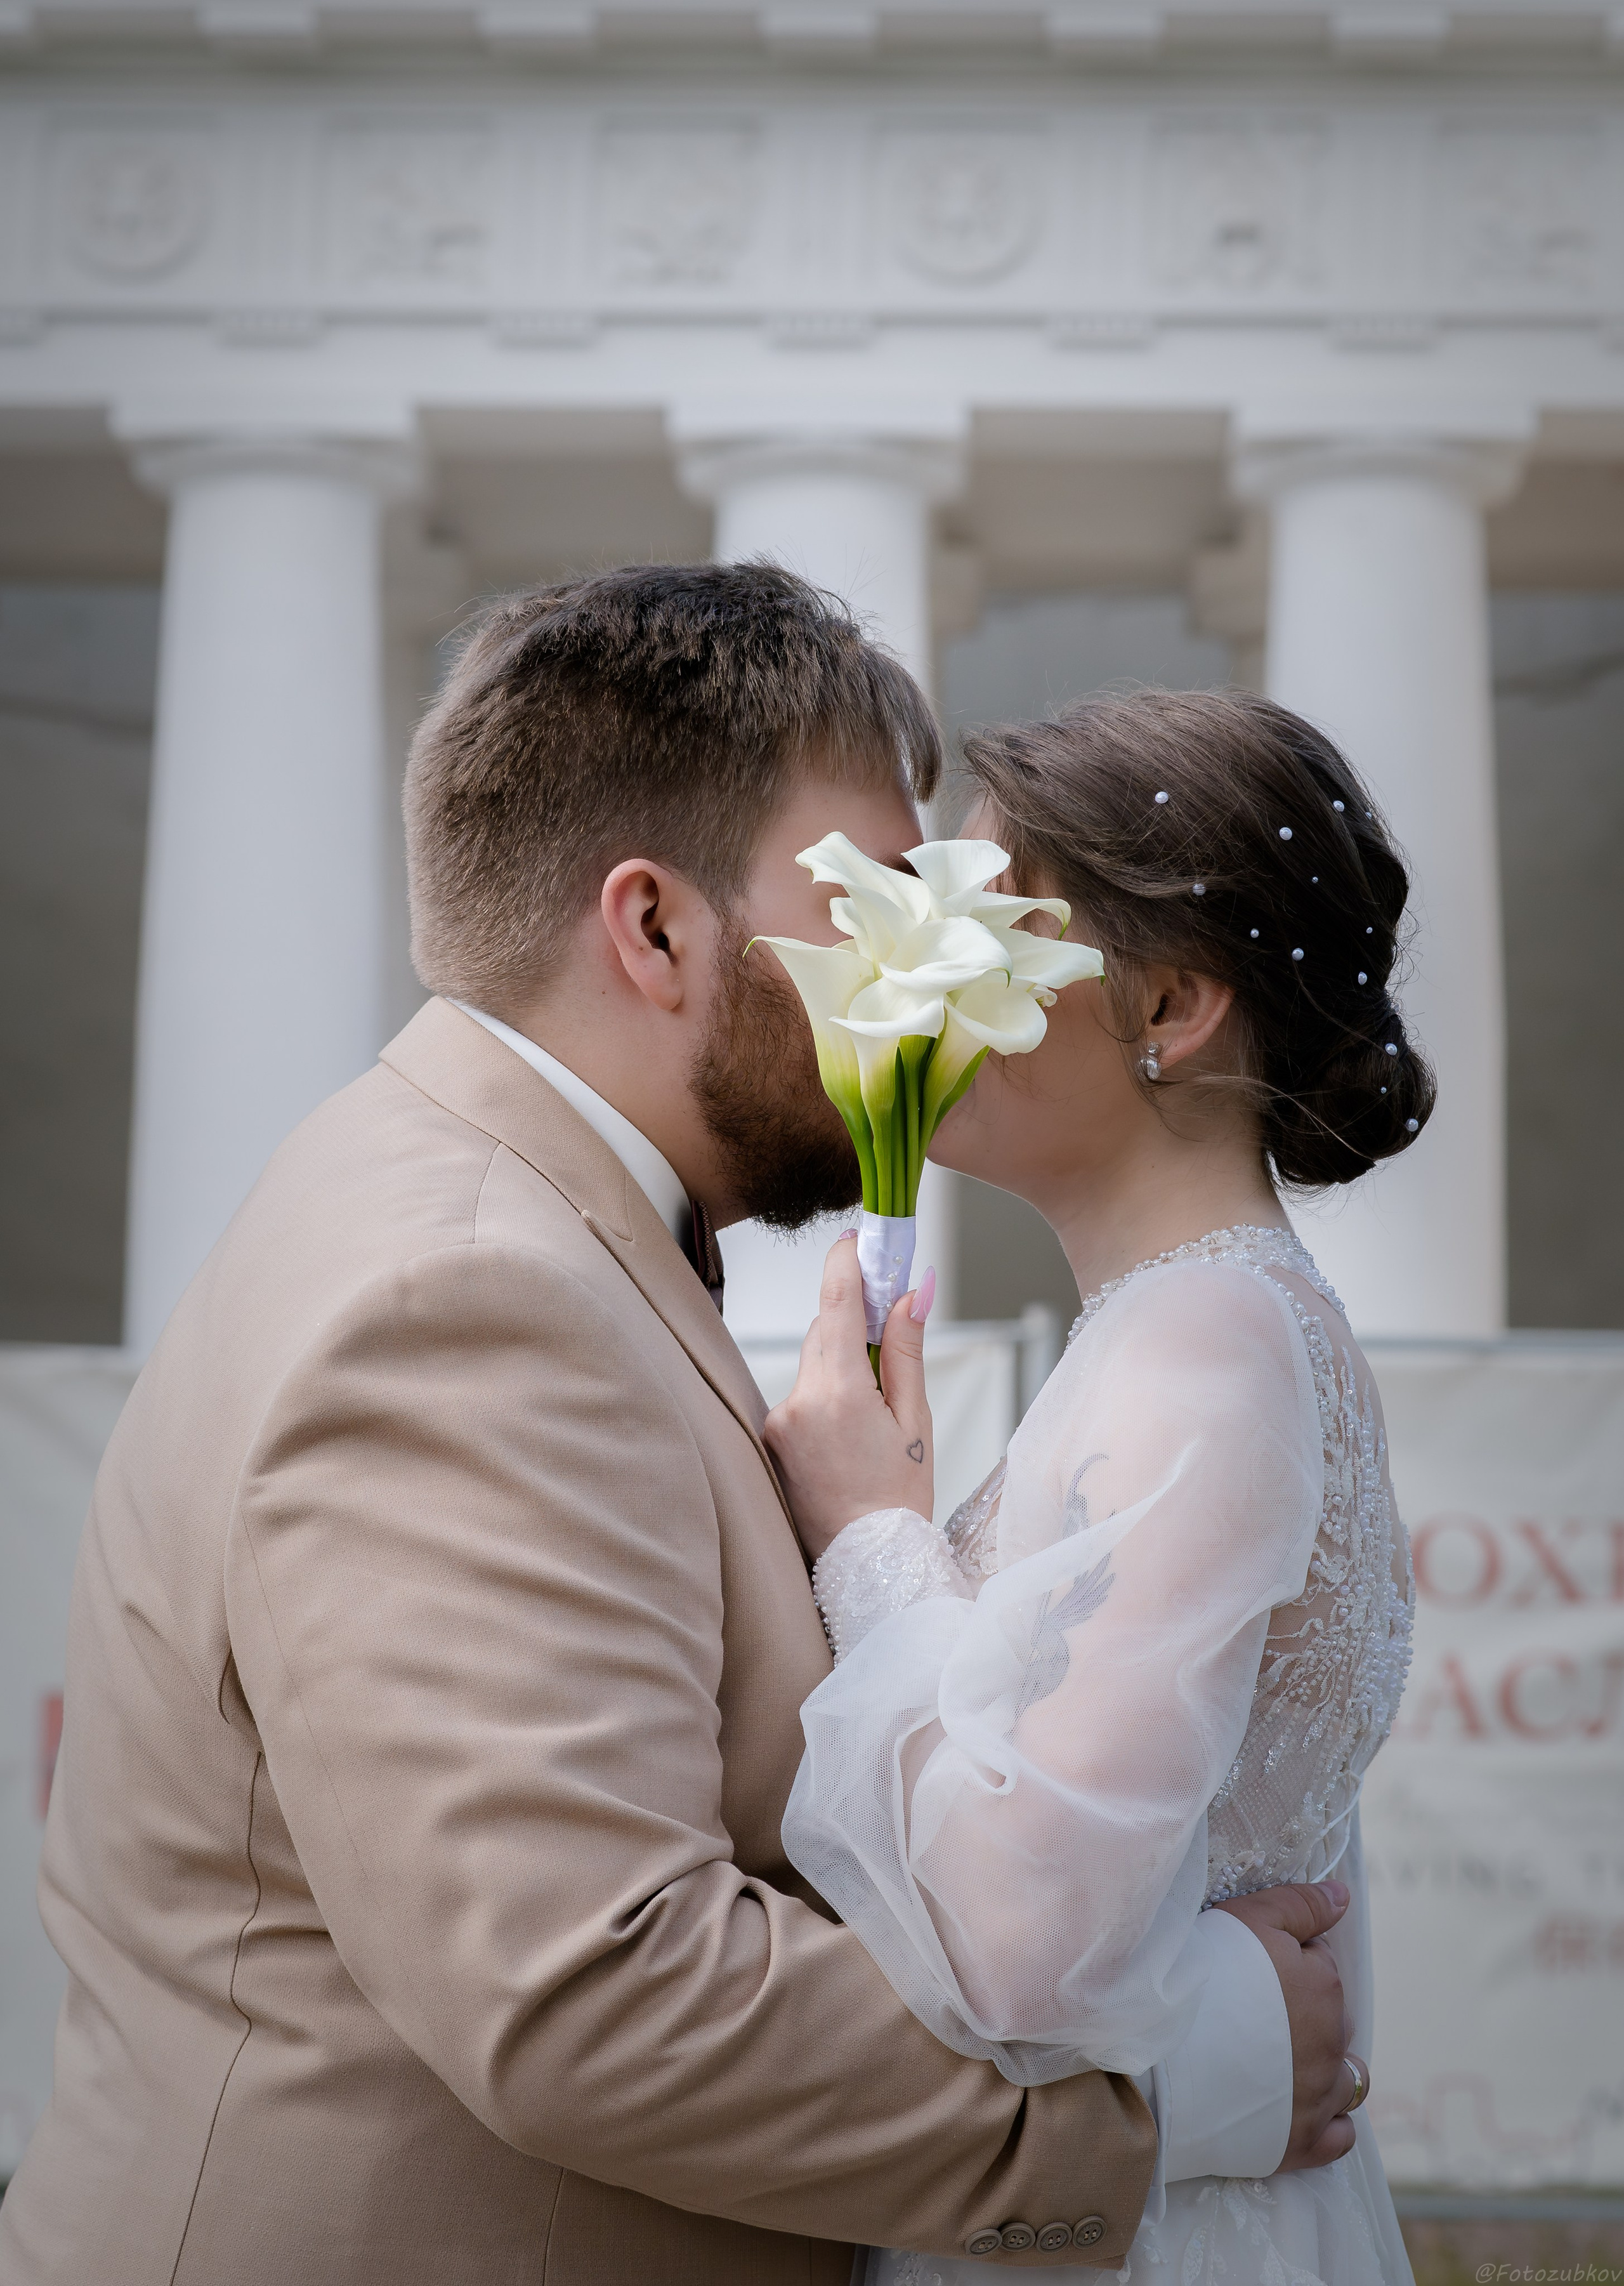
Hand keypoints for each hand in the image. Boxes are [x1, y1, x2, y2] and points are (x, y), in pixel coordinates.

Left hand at [763, 1234, 933, 1561]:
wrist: (868, 1567)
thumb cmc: (898, 1501)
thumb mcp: (915, 1421)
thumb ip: (906, 1350)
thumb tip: (912, 1292)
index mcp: (838, 1394)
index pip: (834, 1304)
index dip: (846, 1263)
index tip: (857, 1239)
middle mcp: (796, 1403)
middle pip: (822, 1332)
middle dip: (854, 1323)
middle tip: (890, 1316)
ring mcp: (777, 1423)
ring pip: (812, 1366)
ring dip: (840, 1367)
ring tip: (873, 1414)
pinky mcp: (769, 1439)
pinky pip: (800, 1396)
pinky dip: (825, 1397)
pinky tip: (848, 1434)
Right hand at [1212, 1880, 1358, 2171]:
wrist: (1161, 2051)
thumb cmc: (1201, 1976)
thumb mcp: (1250, 1917)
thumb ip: (1301, 1904)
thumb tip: (1343, 1898)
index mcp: (1322, 1985)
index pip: (1319, 1962)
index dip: (1286, 1960)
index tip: (1251, 1968)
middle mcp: (1333, 2041)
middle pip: (1332, 2019)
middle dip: (1306, 2013)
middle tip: (1254, 2012)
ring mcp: (1320, 2096)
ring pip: (1350, 2081)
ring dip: (1330, 2070)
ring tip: (1286, 2064)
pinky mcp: (1302, 2143)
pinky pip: (1340, 2137)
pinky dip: (1328, 2123)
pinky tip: (1299, 2110)